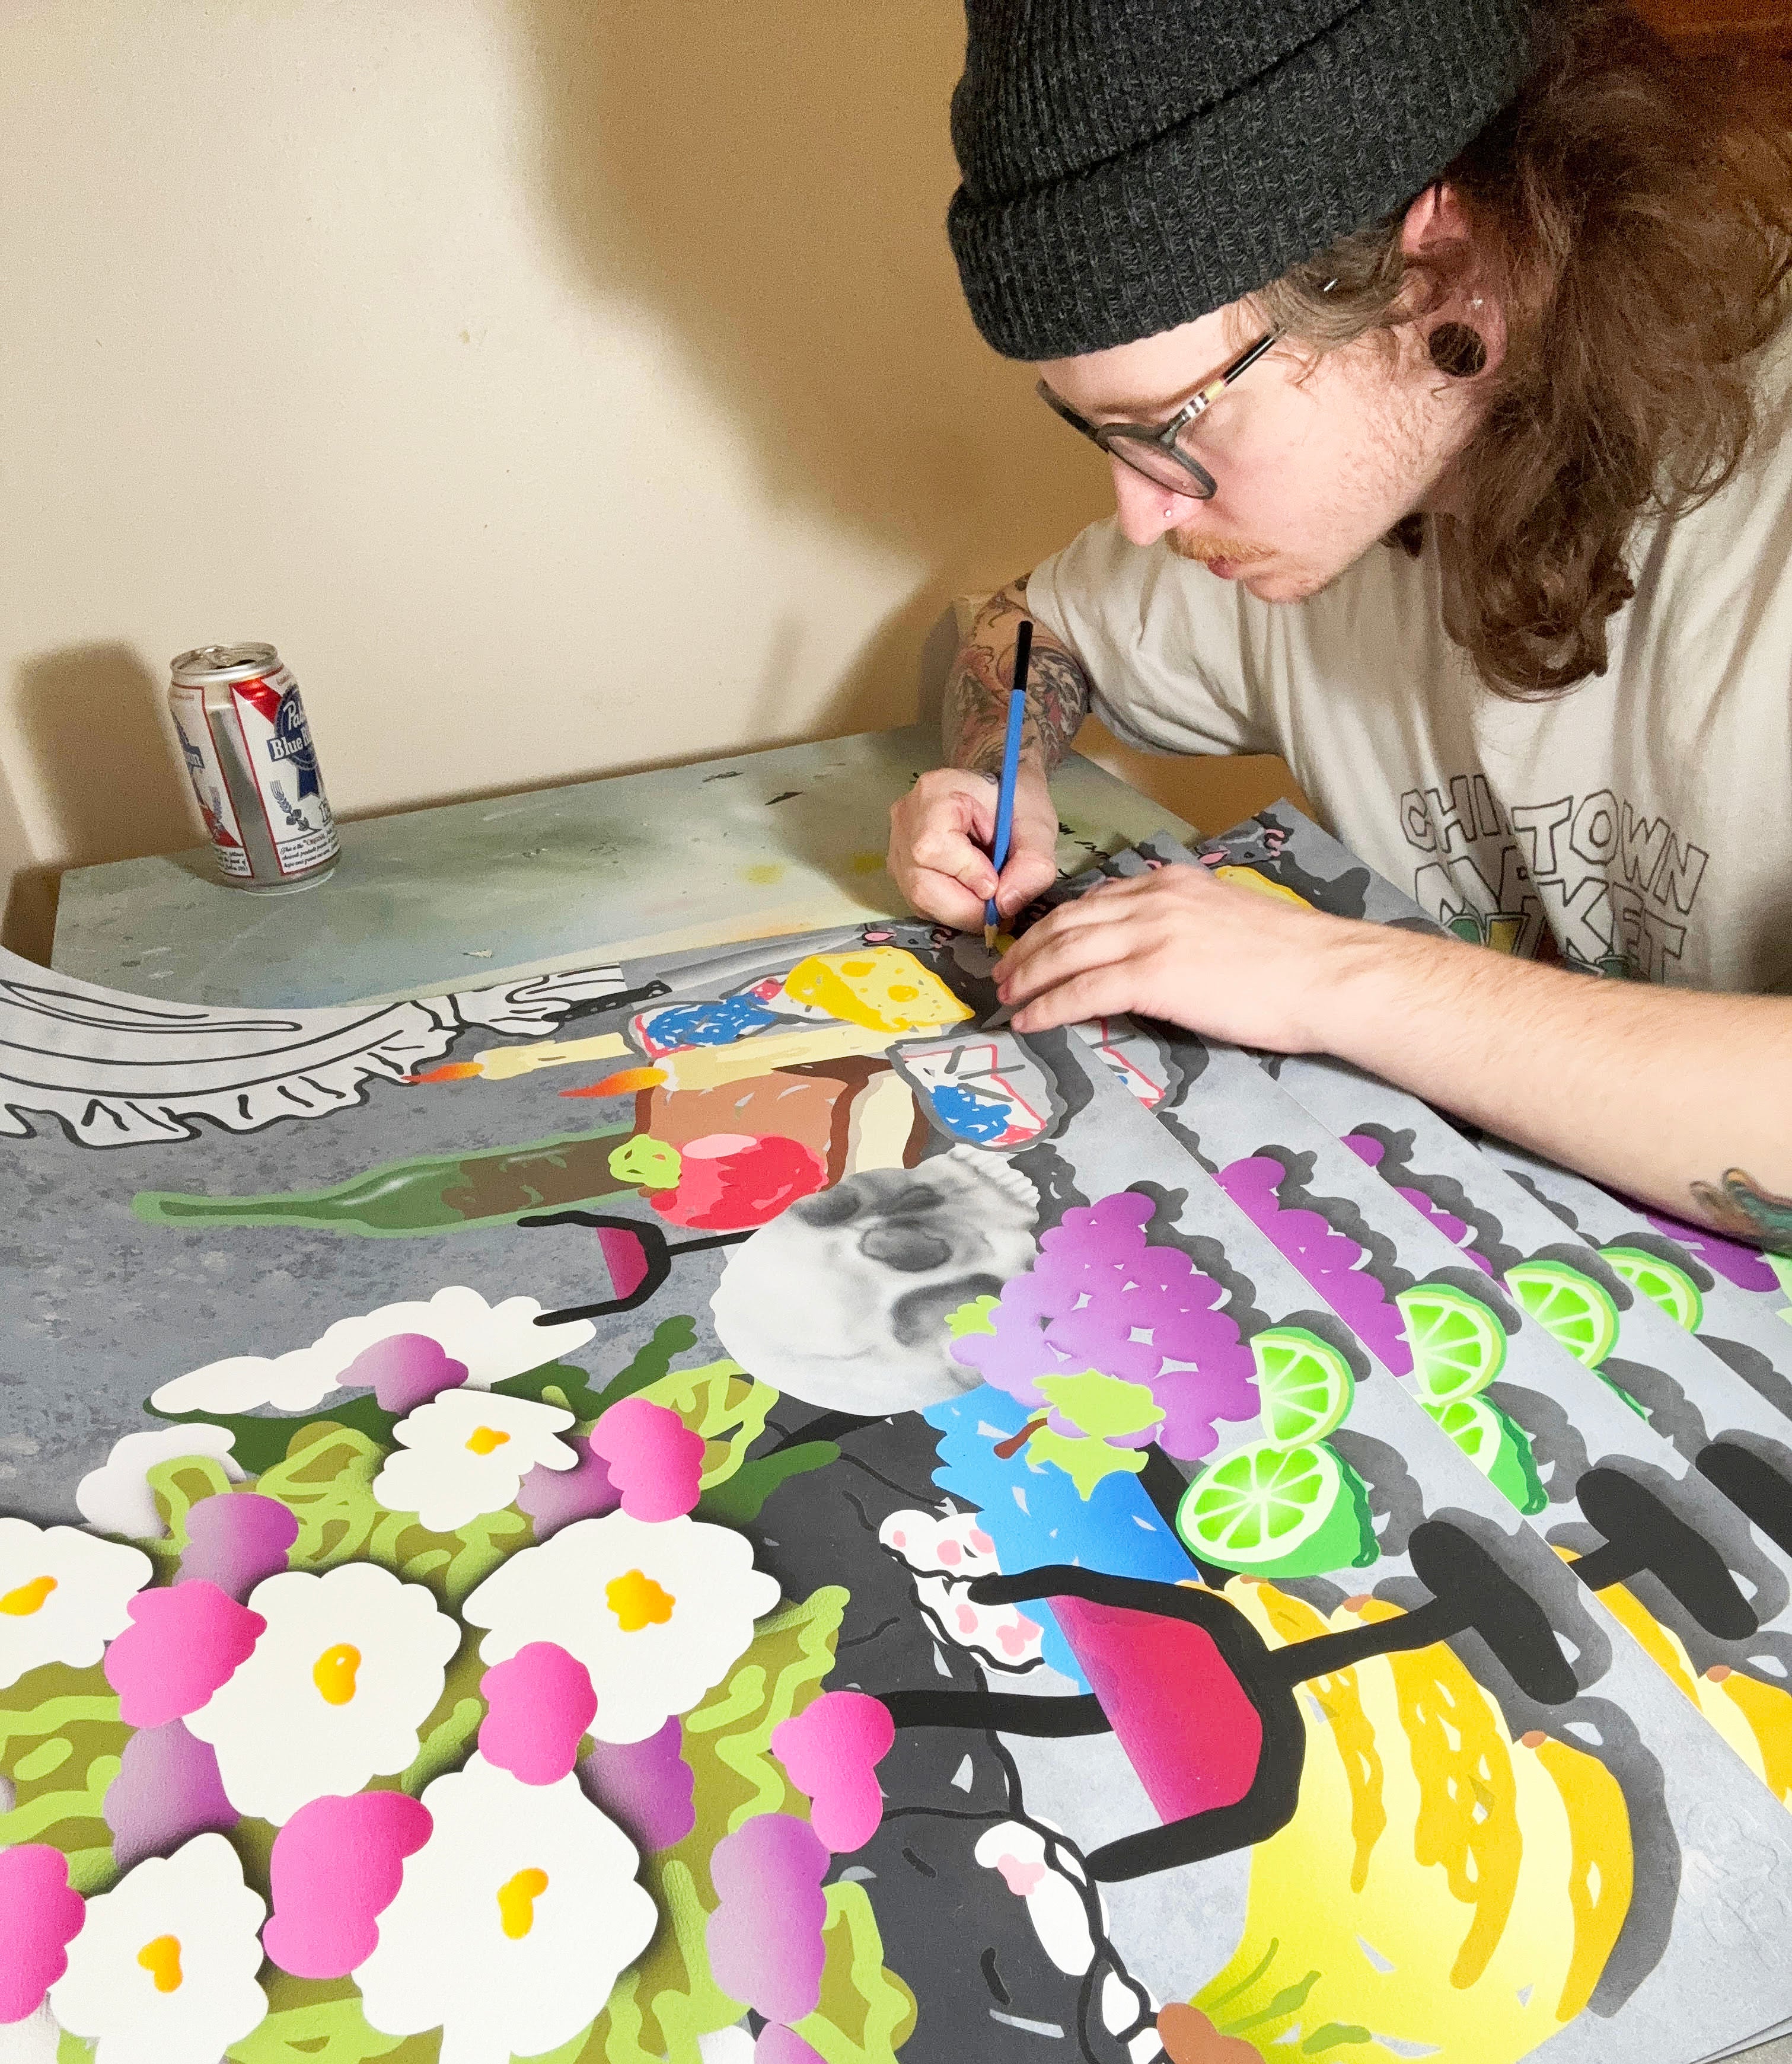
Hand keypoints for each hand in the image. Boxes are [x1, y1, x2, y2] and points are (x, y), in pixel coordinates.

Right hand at [887, 763, 1058, 931]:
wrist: (998, 790)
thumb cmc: (1015, 799)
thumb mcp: (1037, 824)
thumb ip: (1032, 863)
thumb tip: (1006, 906)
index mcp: (934, 794)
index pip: (933, 849)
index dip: (968, 875)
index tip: (997, 882)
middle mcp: (905, 820)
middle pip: (920, 885)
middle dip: (966, 907)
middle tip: (998, 905)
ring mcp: (898, 845)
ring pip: (918, 900)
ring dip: (960, 911)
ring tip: (987, 896)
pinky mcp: (901, 867)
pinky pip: (920, 902)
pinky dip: (951, 908)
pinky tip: (971, 892)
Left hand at [995, 862, 1374, 1051]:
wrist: (1326, 975)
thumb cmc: (1293, 960)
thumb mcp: (1228, 918)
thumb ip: (1185, 922)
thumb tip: (1160, 947)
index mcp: (1172, 883)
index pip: (1095, 899)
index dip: (1056, 923)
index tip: (1036, 943)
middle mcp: (1153, 899)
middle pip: (1067, 921)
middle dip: (1028, 948)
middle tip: (1005, 973)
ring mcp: (1150, 934)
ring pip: (1065, 952)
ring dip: (1027, 978)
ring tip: (1007, 998)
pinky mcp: (1151, 975)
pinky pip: (1080, 991)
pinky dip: (1047, 1007)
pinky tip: (1029, 1022)